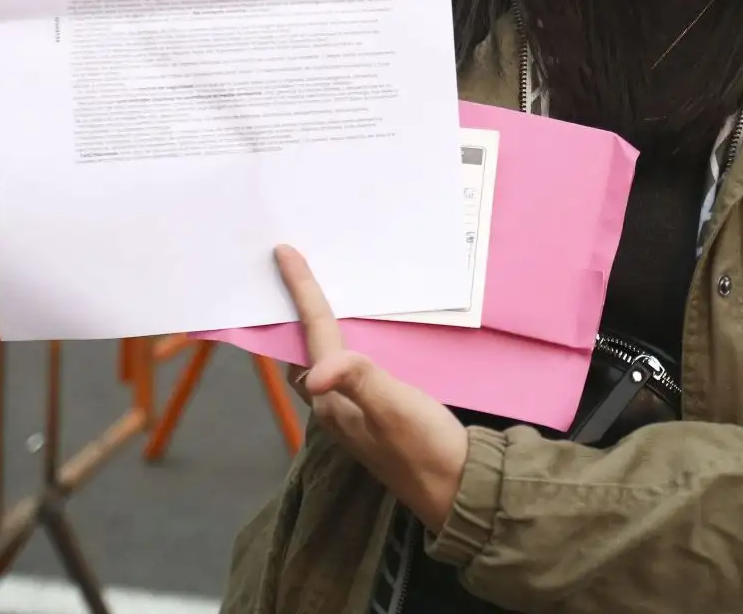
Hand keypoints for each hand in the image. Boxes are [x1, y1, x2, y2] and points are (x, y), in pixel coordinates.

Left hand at [274, 245, 468, 532]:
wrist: (458, 489)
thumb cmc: (427, 448)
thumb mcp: (396, 409)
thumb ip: (358, 382)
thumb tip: (312, 374)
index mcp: (334, 400)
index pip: (312, 336)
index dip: (301, 293)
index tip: (285, 253)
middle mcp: (335, 405)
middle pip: (304, 348)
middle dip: (295, 311)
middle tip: (291, 270)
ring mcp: (353, 412)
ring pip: (323, 359)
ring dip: (316, 327)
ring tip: (317, 292)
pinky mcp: (374, 414)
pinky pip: (346, 369)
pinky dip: (343, 343)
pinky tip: (360, 334)